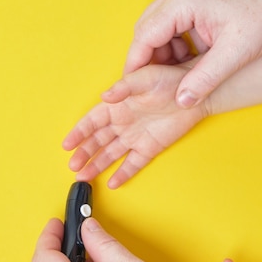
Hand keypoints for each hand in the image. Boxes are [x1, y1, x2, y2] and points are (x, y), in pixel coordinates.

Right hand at [63, 63, 206, 188]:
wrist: (194, 93)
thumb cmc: (168, 80)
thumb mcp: (144, 78)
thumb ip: (123, 88)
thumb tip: (104, 96)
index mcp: (117, 106)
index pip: (91, 122)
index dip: (78, 133)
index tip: (67, 144)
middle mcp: (122, 123)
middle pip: (97, 141)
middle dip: (84, 154)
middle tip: (73, 166)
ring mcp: (135, 136)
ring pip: (111, 154)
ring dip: (97, 165)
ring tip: (83, 177)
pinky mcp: (150, 147)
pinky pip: (133, 163)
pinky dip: (123, 173)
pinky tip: (112, 183)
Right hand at [122, 0, 261, 108]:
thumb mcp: (237, 52)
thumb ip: (205, 79)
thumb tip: (182, 102)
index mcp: (183, 1)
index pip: (144, 37)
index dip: (136, 65)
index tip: (133, 87)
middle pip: (145, 30)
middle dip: (149, 59)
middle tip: (157, 84)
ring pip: (156, 26)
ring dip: (162, 51)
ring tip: (180, 72)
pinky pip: (169, 21)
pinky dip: (174, 41)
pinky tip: (191, 57)